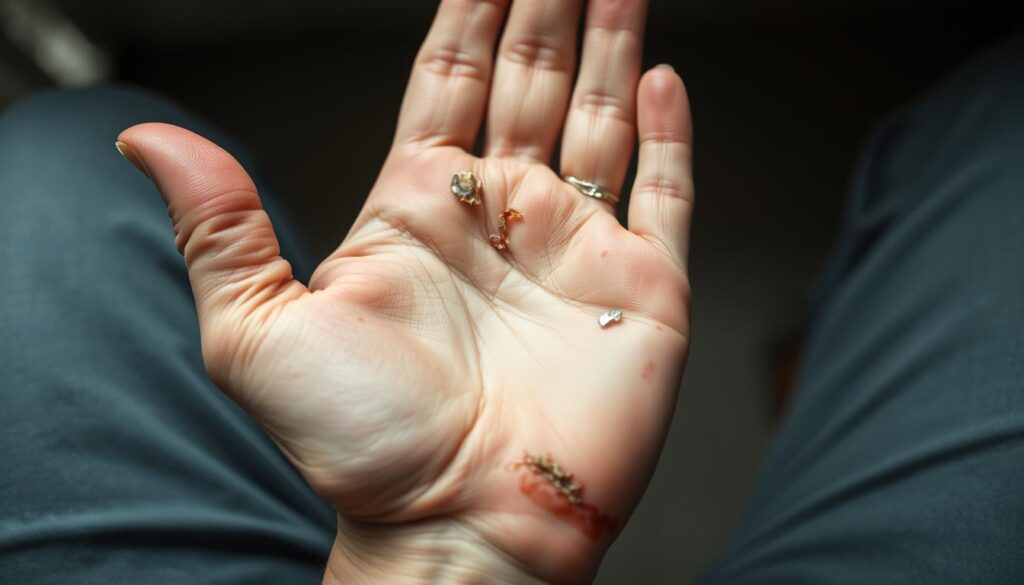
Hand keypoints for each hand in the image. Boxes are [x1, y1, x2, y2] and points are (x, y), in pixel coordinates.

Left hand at [117, 0, 692, 581]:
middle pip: (528, 81)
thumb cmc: (362, 448)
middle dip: (545, 9)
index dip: (468, 14)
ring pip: (599, 119)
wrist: (458, 529)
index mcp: (418, 209)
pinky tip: (663, 78)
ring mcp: (574, 248)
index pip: (448, 80)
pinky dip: (670, 136)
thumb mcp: (257, 329)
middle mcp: (500, 218)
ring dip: (610, 42)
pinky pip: (664, 194)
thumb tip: (146, 137)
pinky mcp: (640, 290)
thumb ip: (218, 225)